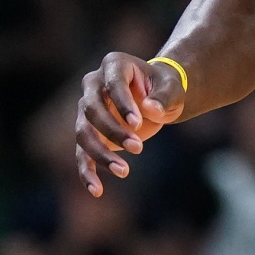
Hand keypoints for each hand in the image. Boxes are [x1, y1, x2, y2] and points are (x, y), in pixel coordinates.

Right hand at [74, 53, 185, 196]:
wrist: (158, 98)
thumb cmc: (166, 88)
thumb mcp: (173, 88)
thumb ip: (164, 96)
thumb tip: (150, 110)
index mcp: (114, 65)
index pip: (112, 84)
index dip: (122, 104)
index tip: (137, 123)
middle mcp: (93, 85)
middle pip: (92, 110)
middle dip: (113, 131)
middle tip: (139, 148)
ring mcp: (86, 110)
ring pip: (84, 134)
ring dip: (101, 154)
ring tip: (124, 171)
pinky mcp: (88, 133)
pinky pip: (81, 154)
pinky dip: (87, 172)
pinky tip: (97, 190)